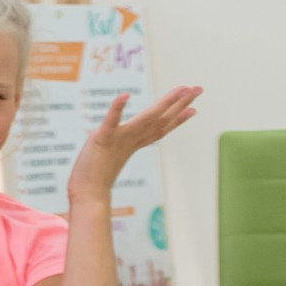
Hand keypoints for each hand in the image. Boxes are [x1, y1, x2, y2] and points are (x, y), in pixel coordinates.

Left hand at [68, 85, 201, 200]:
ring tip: (182, 89)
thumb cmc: (94, 181)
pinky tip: (125, 95)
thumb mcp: (109, 159)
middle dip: (180, 104)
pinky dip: (118, 108)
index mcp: (132, 144)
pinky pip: (111, 121)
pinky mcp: (102, 139)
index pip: (159, 129)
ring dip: (165, 103)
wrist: (86, 196)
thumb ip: (116, 151)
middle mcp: (130, 140)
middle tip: (198, 89)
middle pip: (160, 120)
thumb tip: (121, 149)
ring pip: (146, 118)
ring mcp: (118, 139)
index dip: (177, 119)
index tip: (194, 109)